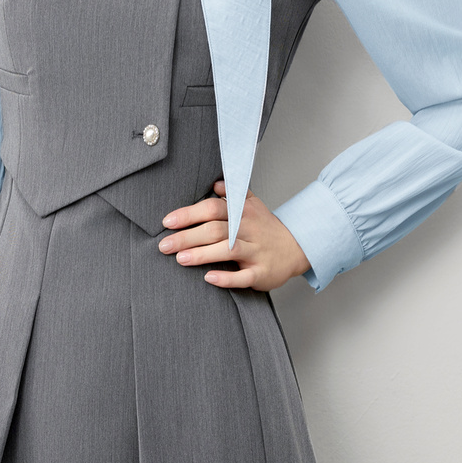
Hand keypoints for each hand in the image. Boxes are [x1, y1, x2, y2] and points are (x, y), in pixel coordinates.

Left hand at [158, 179, 311, 290]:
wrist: (297, 247)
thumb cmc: (266, 227)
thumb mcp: (253, 205)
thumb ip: (233, 194)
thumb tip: (216, 184)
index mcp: (242, 212)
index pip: (212, 209)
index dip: (189, 214)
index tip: (168, 222)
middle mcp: (248, 230)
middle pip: (215, 230)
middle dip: (188, 237)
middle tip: (164, 245)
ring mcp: (256, 252)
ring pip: (228, 250)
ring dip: (203, 255)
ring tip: (180, 259)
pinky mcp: (261, 273)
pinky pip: (243, 276)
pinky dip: (227, 278)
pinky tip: (210, 278)